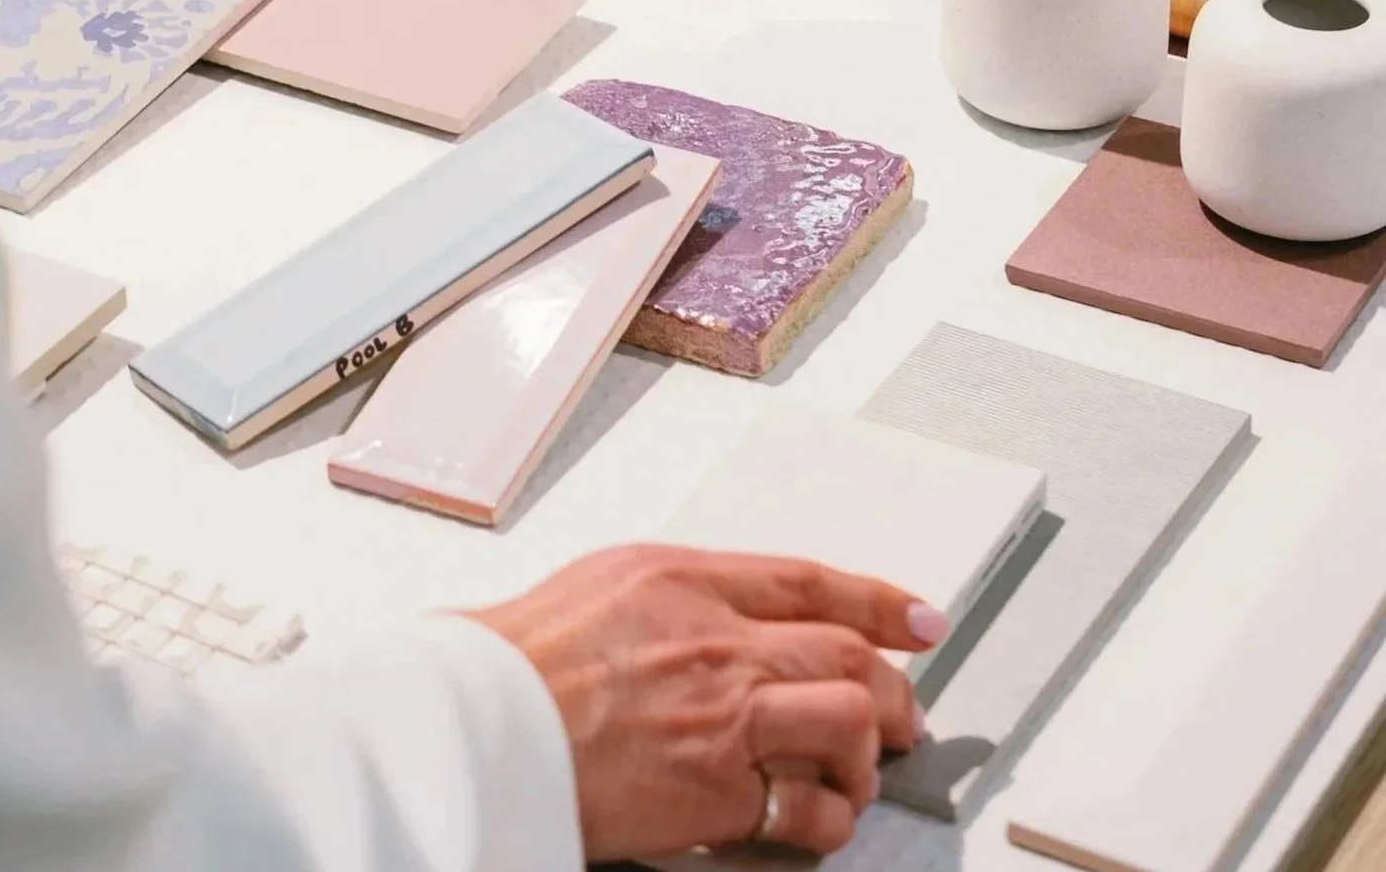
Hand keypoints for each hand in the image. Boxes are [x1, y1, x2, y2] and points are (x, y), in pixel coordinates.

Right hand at [466, 545, 944, 862]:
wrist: (479, 728)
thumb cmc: (519, 661)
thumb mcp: (602, 586)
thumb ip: (677, 595)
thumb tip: (731, 614)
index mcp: (684, 580)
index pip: (808, 582)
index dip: (879, 601)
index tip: (918, 620)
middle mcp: (716, 641)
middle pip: (848, 656)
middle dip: (891, 690)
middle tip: (900, 714)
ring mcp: (722, 718)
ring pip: (848, 724)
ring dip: (864, 755)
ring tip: (854, 772)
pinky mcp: (715, 793)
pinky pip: (809, 808)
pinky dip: (828, 818)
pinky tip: (818, 817)